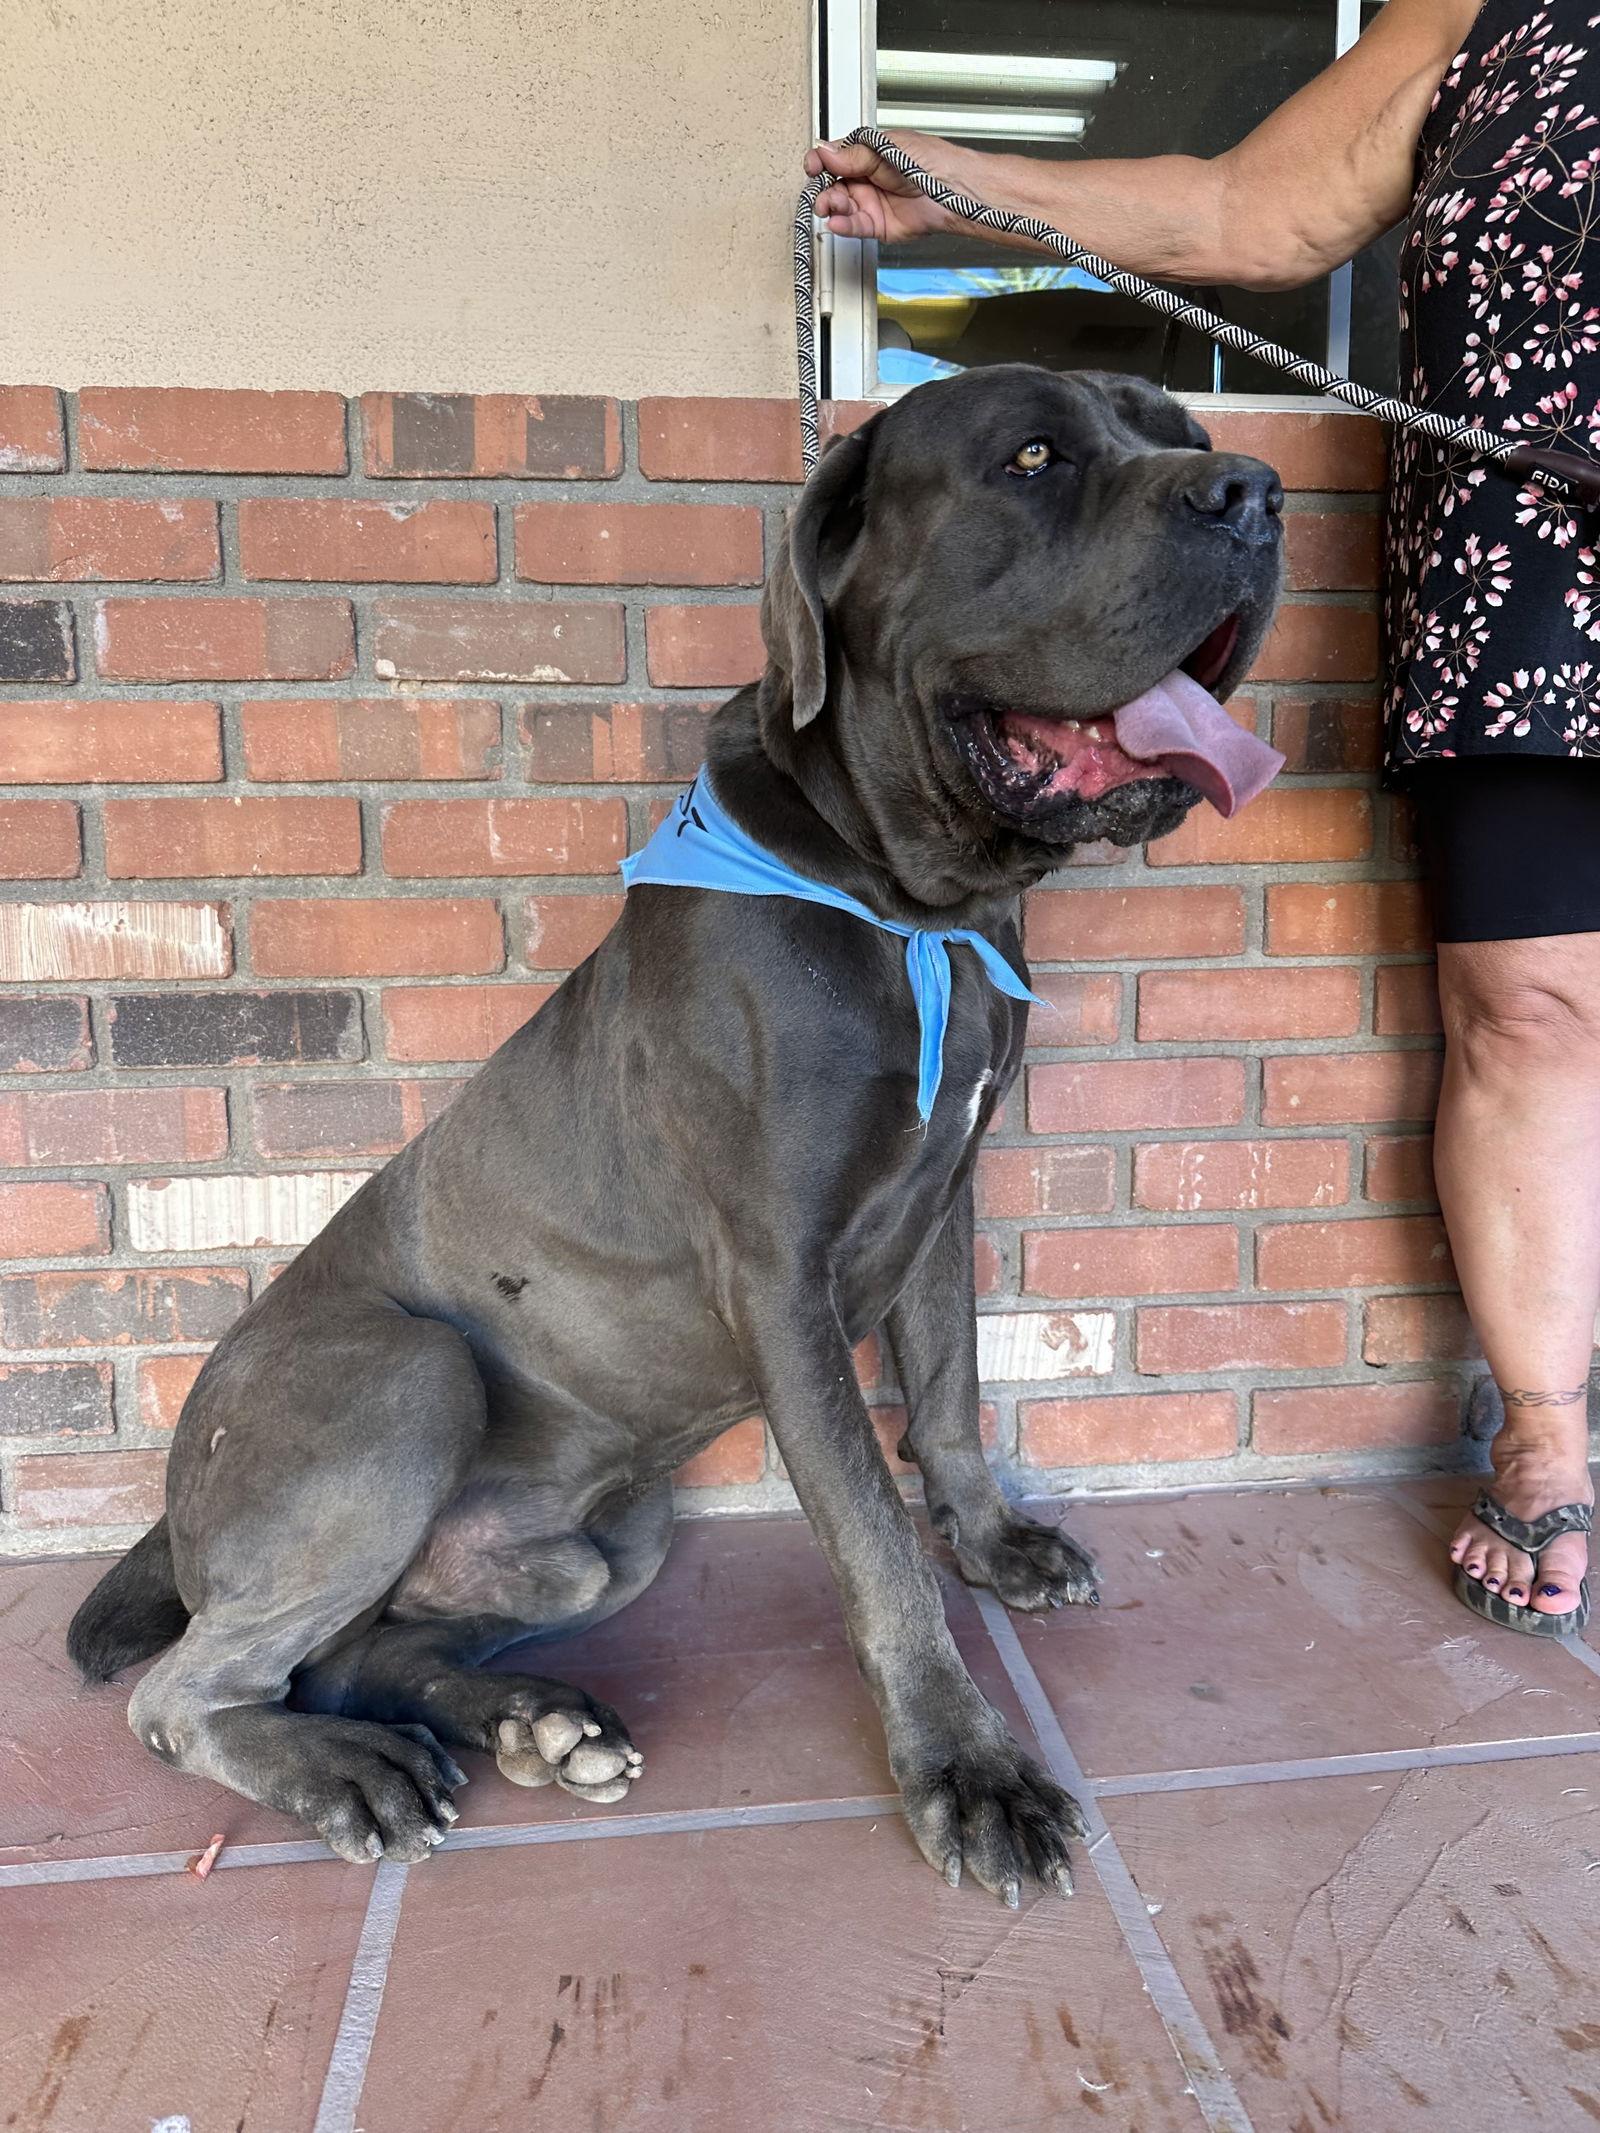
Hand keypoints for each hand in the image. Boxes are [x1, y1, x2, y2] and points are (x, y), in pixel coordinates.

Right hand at [804, 132, 960, 243]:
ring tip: (832, 206)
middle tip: (823, 192)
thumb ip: (854, 155)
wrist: (951, 189)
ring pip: (841, 207)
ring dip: (831, 207)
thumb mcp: (886, 150)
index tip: (814, 165)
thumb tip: (826, 152)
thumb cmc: (930, 162)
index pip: (834, 158)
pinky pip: (855, 227)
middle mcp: (866, 178)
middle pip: (833, 185)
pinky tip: (837, 223)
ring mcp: (871, 202)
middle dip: (824, 189)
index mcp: (867, 154)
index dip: (820, 161)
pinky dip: (843, 226)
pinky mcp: (878, 225)